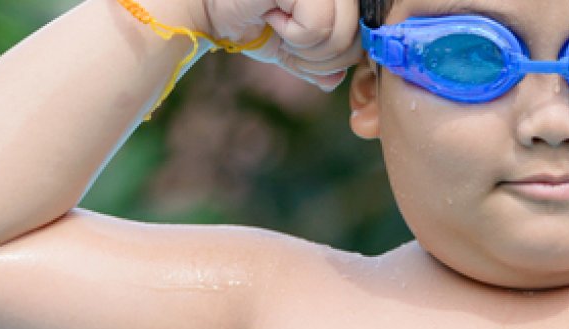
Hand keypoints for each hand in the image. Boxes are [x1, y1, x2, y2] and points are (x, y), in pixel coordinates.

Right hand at [203, 0, 362, 90]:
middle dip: (321, 58)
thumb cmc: (245, 18)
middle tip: (286, 38)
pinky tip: (271, 14)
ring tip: (278, 24)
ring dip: (305, 47)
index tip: (300, 45)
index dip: (337, 55)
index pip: (365, 34)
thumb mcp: (288, 46)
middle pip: (357, 38)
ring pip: (340, 34)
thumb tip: (336, 81)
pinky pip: (318, 26)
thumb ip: (317, 62)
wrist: (203, 6)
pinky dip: (293, 34)